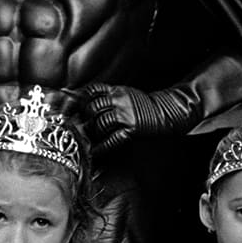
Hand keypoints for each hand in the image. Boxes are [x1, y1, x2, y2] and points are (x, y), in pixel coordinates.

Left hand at [79, 84, 199, 150]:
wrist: (167, 110)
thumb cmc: (145, 105)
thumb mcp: (126, 93)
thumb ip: (109, 95)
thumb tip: (89, 99)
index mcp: (117, 91)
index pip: (93, 91)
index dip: (81, 100)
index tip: (74, 108)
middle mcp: (120, 100)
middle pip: (93, 108)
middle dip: (85, 118)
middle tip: (81, 127)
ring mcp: (126, 114)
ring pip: (100, 123)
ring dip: (93, 132)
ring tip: (89, 139)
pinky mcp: (132, 128)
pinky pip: (112, 138)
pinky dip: (101, 147)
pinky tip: (95, 151)